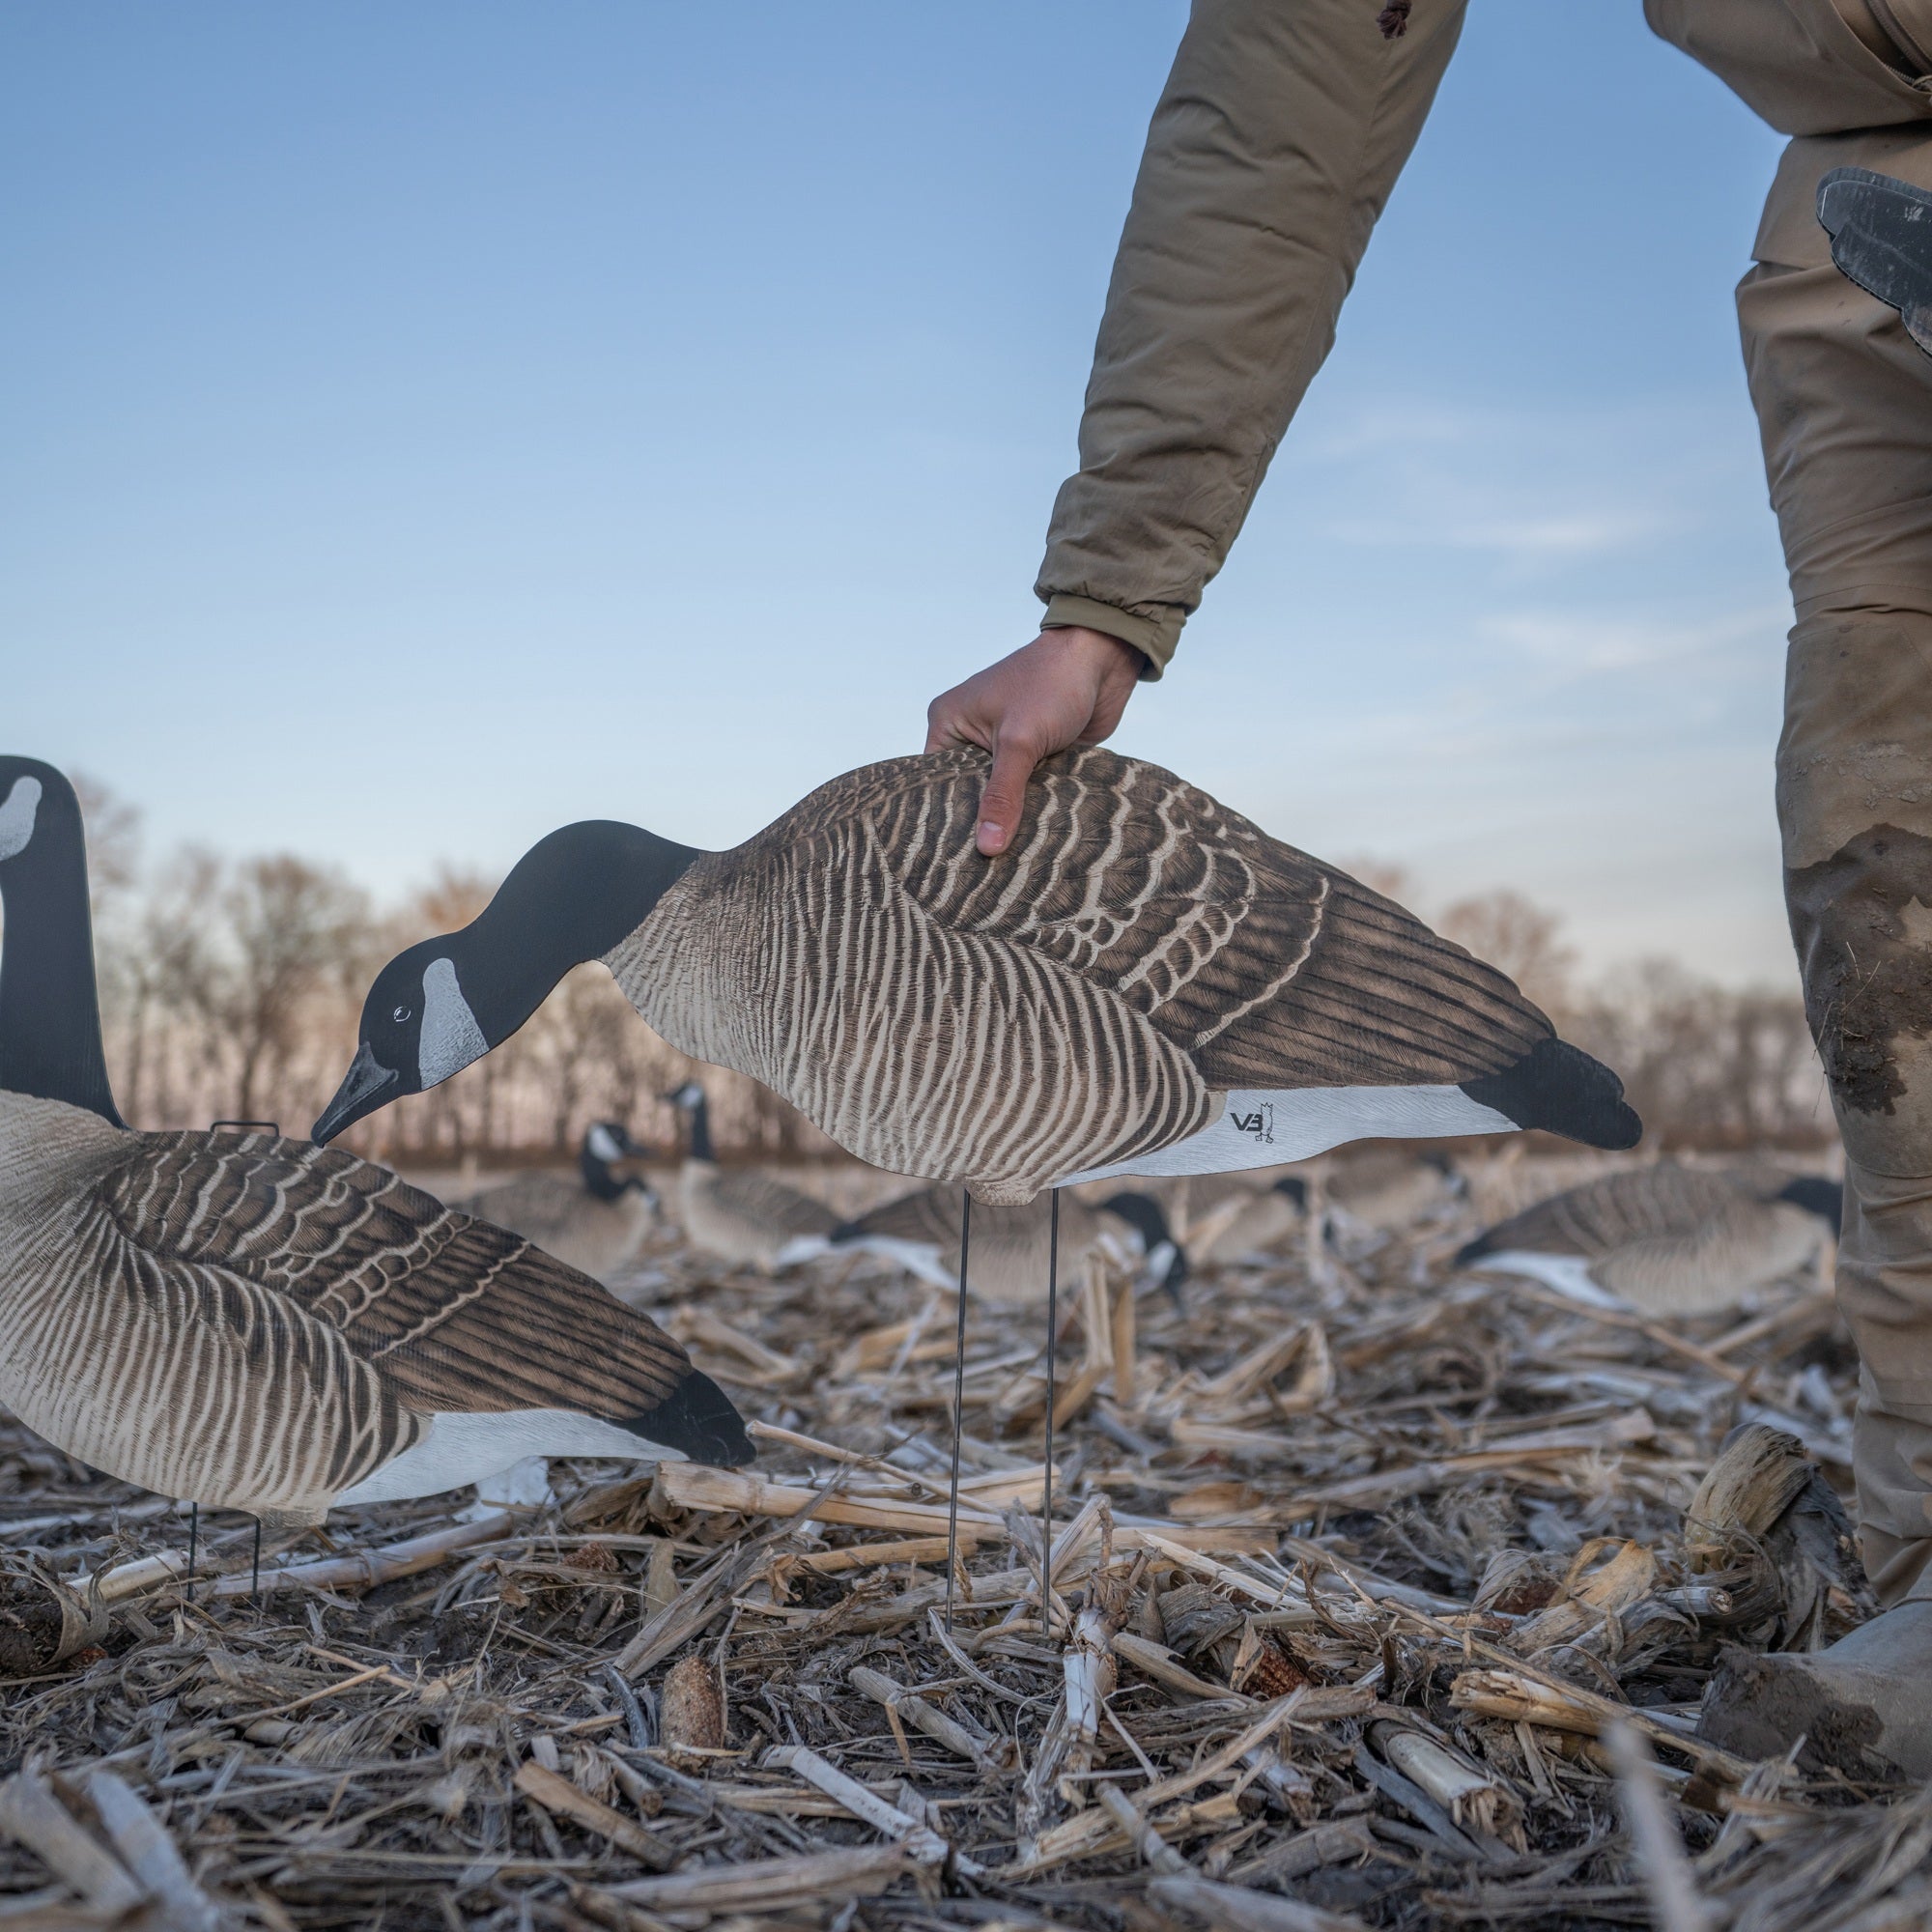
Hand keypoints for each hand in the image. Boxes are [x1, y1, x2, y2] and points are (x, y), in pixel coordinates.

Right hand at [925, 627, 1145, 855]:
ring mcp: (1005, 749)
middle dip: (981, 824)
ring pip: (1001, 798)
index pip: (934, 783)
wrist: (1102, 659)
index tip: (950, 858)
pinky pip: (1028, 794)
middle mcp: (971, 737)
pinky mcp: (1035, 759)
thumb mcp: (1019, 741)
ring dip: (1011, 820)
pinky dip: (1033, 811)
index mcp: (949, 724)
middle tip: (981, 872)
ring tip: (1007, 867)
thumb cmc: (1051, 683)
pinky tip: (1035, 844)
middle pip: (968, 795)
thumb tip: (987, 847)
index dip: (944, 819)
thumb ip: (1003, 795)